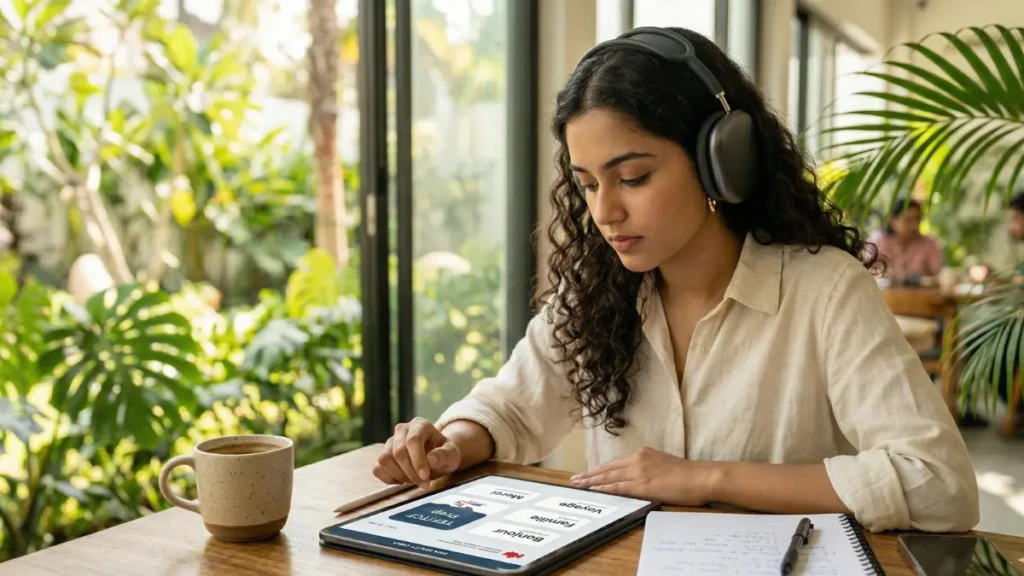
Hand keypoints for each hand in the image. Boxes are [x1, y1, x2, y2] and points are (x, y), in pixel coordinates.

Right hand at [374, 417, 460, 488]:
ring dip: (399, 475)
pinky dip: (389, 478)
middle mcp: (401, 430)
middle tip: (424, 483)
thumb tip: (431, 460)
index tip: (425, 476)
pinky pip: (377, 468)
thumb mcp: (452, 455)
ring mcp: (389, 442)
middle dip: (411, 472)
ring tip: (414, 480)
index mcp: (419, 425)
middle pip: (398, 452)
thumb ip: (444, 455)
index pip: (413, 440)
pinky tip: (402, 480)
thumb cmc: (444, 454)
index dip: (418, 460)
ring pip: (384, 459)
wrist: (436, 458)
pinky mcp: (383, 456)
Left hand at [569, 446, 716, 506]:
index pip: (615, 463)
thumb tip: (639, 477)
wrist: (701, 477)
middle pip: (607, 468)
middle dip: (589, 475)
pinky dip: (605, 489)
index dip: (600, 469)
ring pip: (609, 477)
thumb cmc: (688, 474)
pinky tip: (594, 491)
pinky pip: (619, 487)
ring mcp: (639, 471)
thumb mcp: (663, 464)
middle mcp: (638, 459)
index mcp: (643, 453)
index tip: (587, 473)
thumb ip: (648, 468)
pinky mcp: (643, 484)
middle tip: (574, 480)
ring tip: (578, 485)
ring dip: (592, 482)